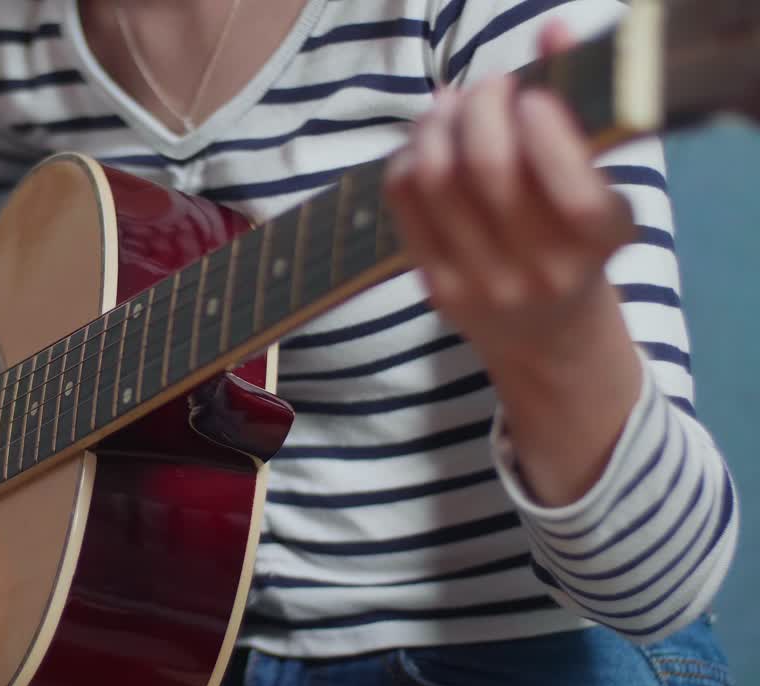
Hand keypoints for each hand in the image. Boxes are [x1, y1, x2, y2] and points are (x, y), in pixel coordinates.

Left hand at [383, 21, 635, 367]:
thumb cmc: (577, 243)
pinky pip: (404, 200)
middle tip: (488, 87)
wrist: (546, 336)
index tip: (532, 96)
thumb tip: (554, 29)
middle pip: (487, 167)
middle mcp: (543, 270)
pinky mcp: (436, 286)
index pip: (571, 187)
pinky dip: (410, 155)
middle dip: (481, 106)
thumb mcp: (601, 184)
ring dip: (438, 123)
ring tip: (452, 105)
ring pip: (436, 178)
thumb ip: (582, 107)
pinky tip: (429, 143)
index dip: (542, 127)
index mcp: (600, 241)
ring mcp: (483, 283)